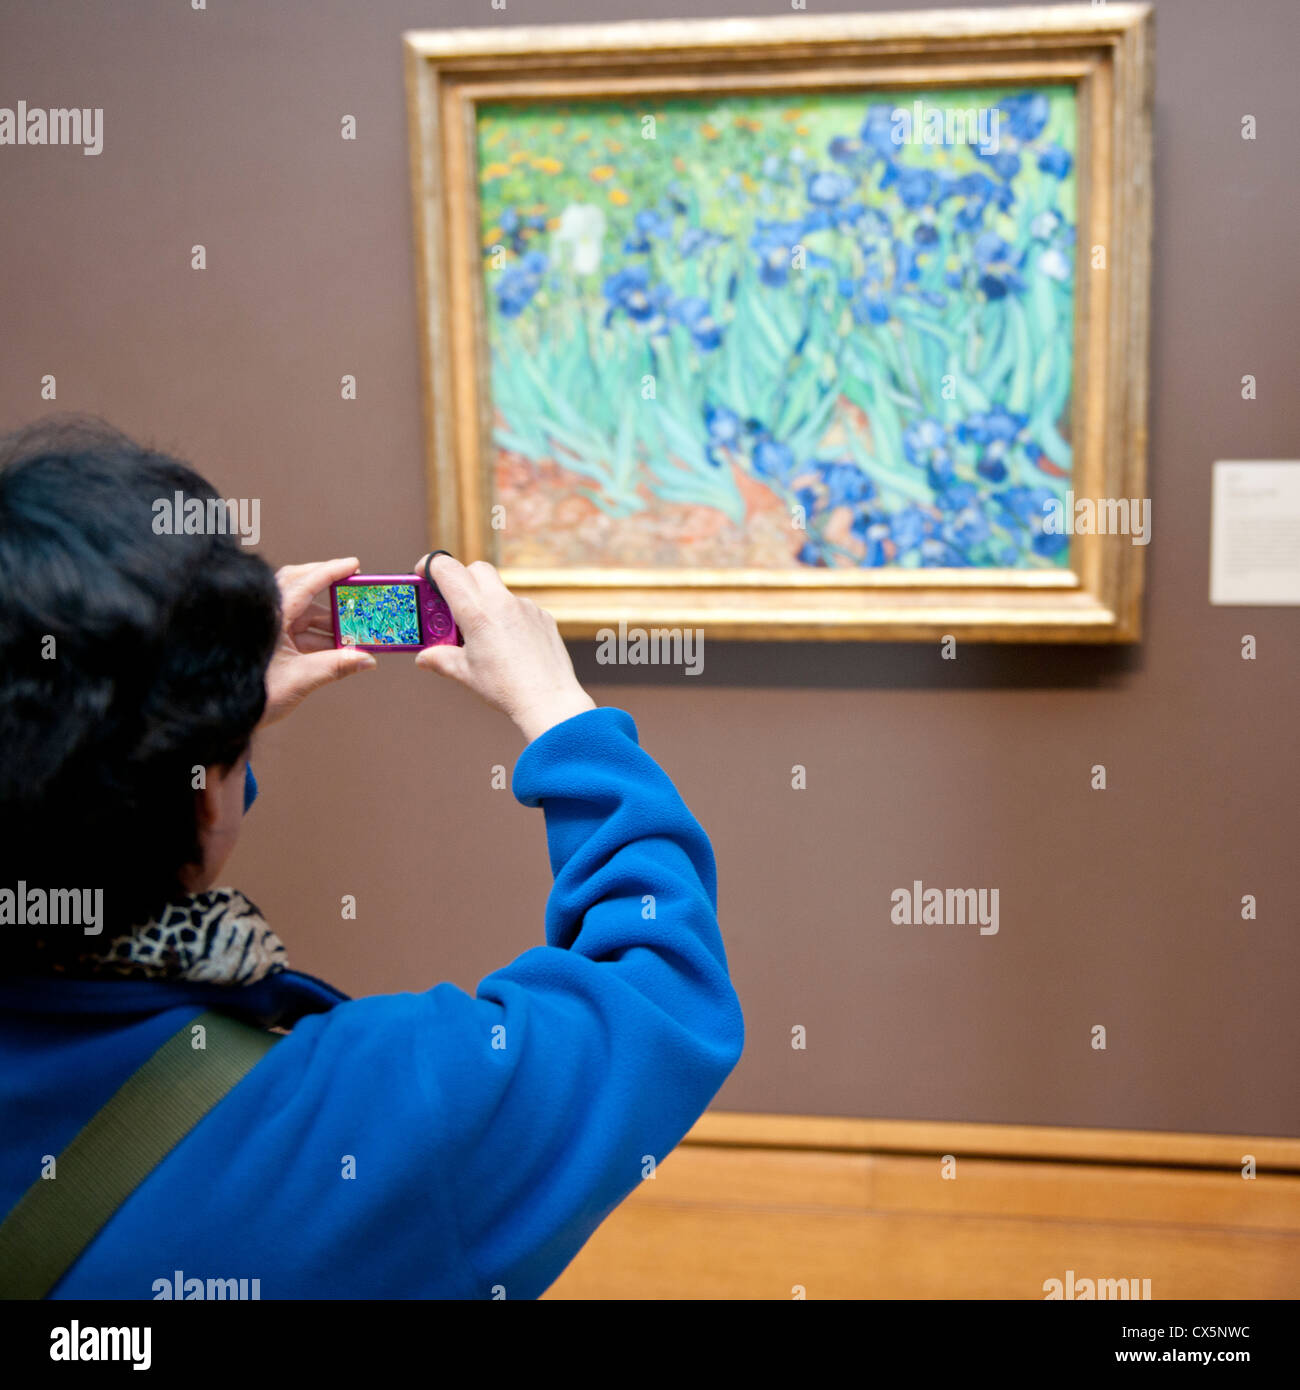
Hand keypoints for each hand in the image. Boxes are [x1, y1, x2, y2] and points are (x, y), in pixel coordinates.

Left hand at [261, 557, 375, 726]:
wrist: (223, 716)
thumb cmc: (252, 696)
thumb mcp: (301, 678)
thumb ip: (336, 666)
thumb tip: (367, 660)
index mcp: (271, 616)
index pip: (305, 584)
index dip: (331, 572)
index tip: (353, 565)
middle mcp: (268, 616)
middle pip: (300, 588)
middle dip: (328, 588)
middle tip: (352, 587)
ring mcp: (268, 629)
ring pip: (302, 614)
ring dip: (327, 622)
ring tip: (353, 631)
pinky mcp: (269, 643)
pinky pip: (297, 631)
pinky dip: (317, 636)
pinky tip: (338, 647)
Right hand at [413, 554, 594, 741]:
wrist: (549, 701)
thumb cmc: (504, 688)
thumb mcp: (465, 673)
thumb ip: (440, 659)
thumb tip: (423, 657)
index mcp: (477, 612)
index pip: (448, 569)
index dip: (430, 566)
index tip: (423, 575)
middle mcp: (502, 602)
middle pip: (476, 568)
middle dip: (461, 578)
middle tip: (453, 604)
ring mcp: (526, 607)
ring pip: (500, 588)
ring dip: (486, 600)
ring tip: (482, 633)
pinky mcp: (543, 616)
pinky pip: (520, 606)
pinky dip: (508, 616)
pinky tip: (510, 643)